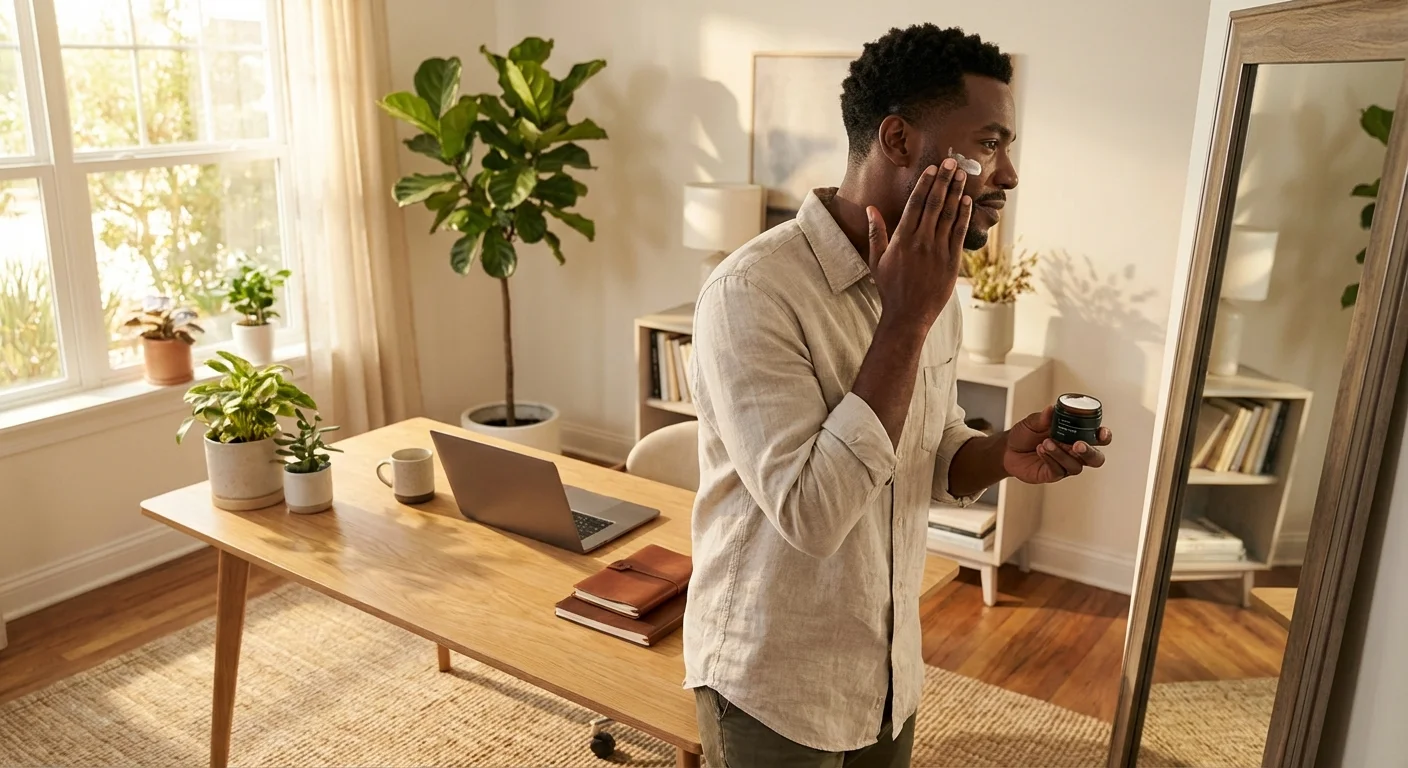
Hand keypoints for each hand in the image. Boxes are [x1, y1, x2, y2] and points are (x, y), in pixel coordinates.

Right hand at [867, 159, 972, 329]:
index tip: (933, 169)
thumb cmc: (890, 288)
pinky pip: (958, 233)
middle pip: (934, 204)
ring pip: (948, 215)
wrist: (908, 315)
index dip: (925, 184)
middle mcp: (921, 241)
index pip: (915, 204)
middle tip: (952, 161)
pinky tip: (967, 201)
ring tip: (962, 174)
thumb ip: (876, 232)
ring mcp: (938, 251)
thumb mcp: (876, 260)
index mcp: (902, 239)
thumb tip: (870, 209)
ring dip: (956, 192)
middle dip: (944, 180)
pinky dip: (963, 215)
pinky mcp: (952, 261)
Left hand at [1002, 406, 1111, 483]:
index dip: (1104, 436)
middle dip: (1090, 452)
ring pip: (1076, 466)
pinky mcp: (1053, 474)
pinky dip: (1050, 459)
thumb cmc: (1025, 434)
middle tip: (1077, 444)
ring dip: (1061, 453)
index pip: (1098, 438)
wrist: (1008, 450)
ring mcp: (1065, 465)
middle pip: (1095, 458)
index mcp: (1076, 435)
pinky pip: (1058, 470)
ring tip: (1045, 442)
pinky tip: (1041, 450)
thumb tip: (1051, 408)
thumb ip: (1043, 417)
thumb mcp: (1032, 422)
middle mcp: (1074, 452)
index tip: (1101, 432)